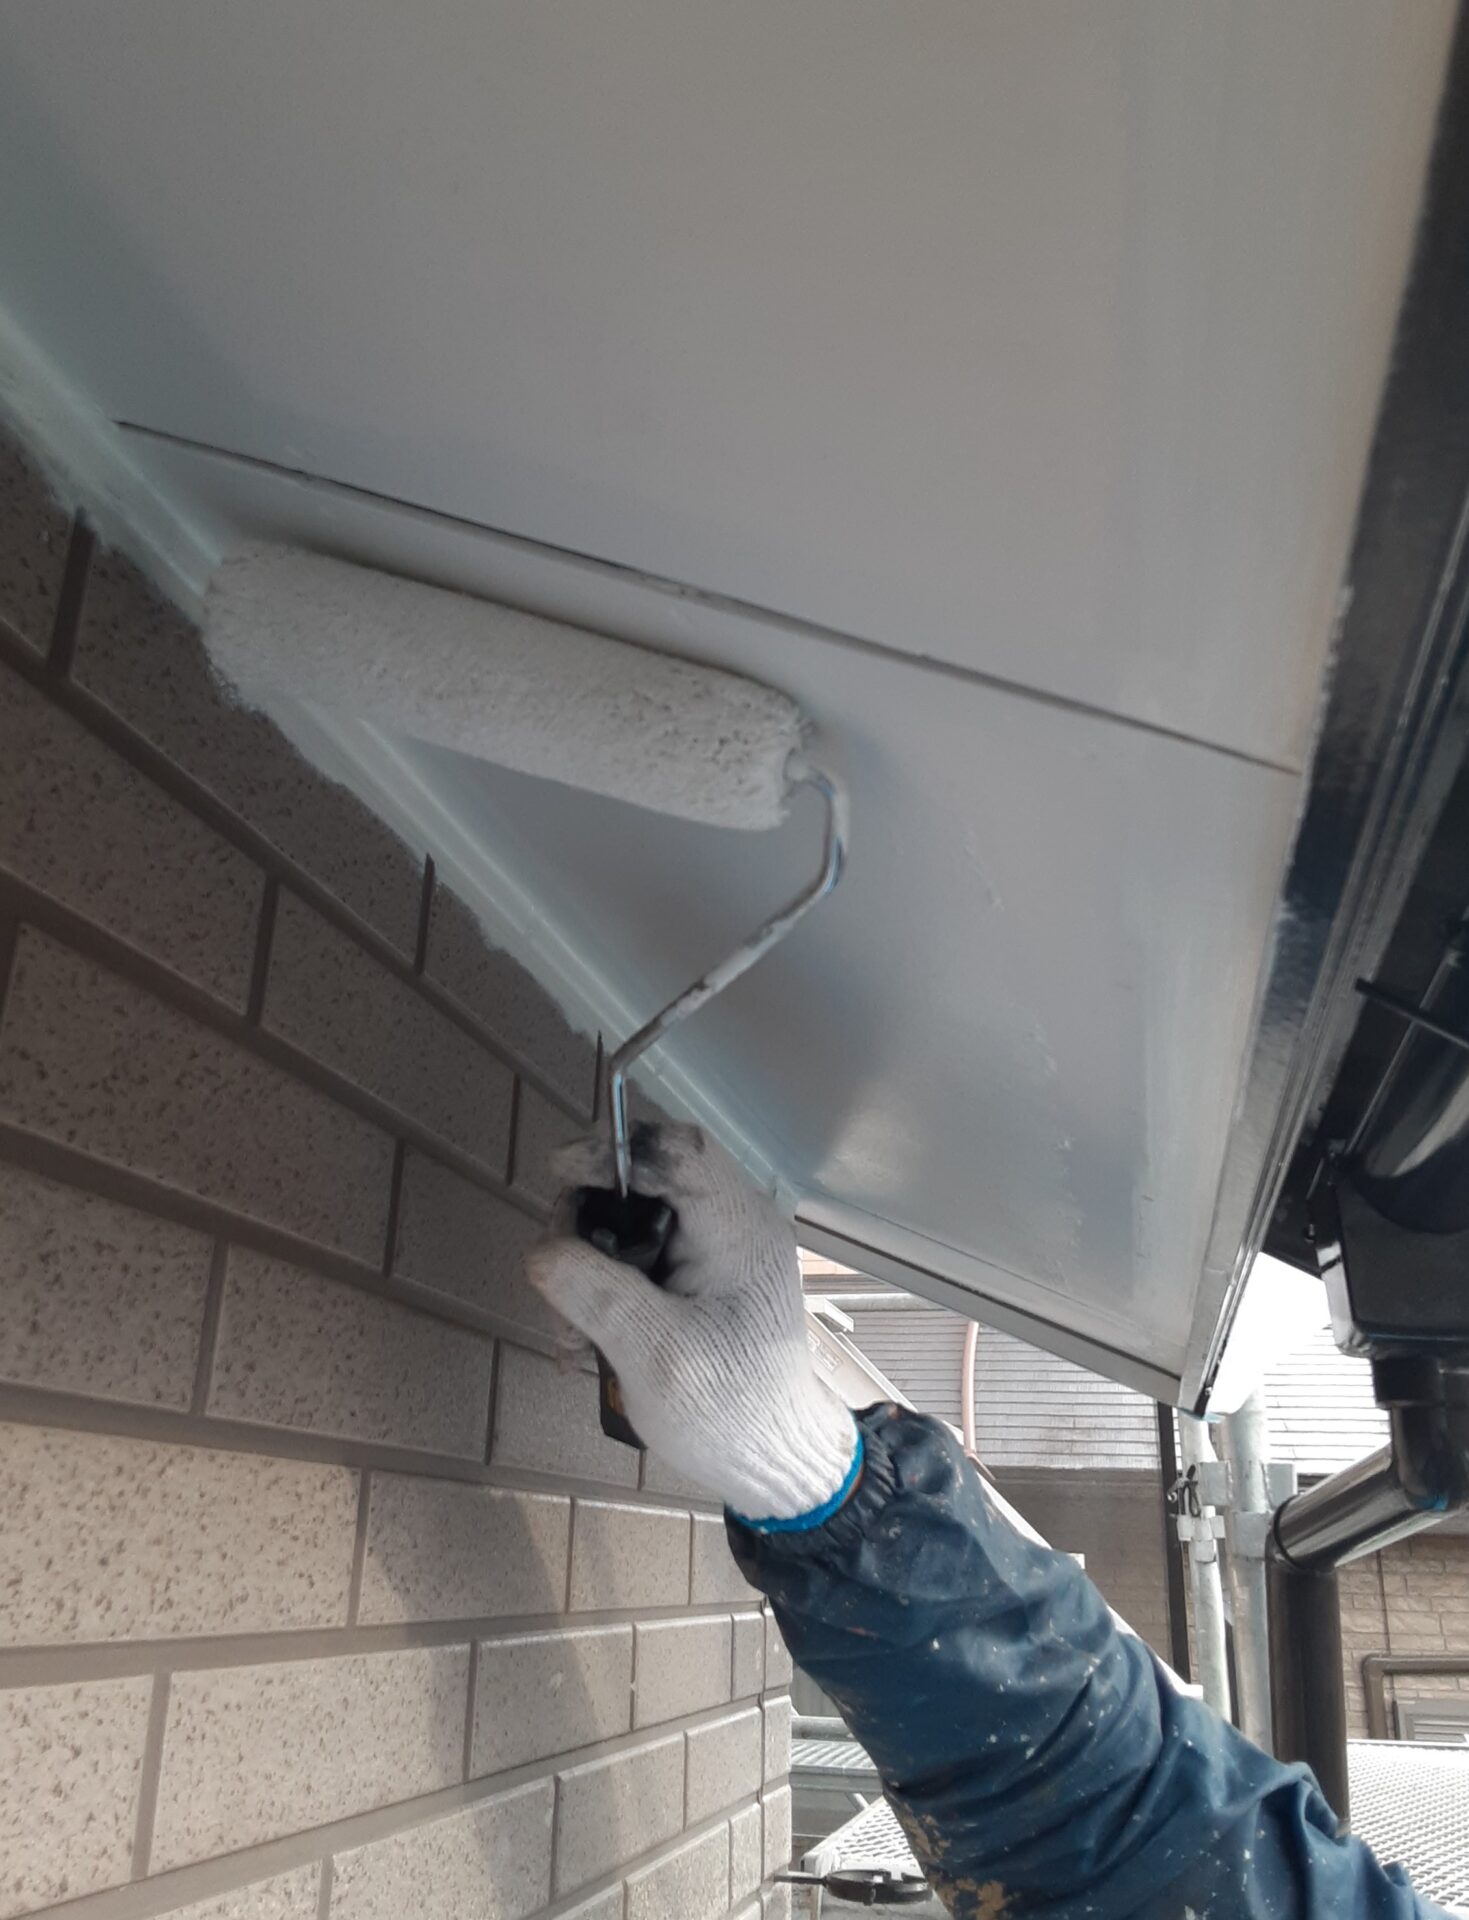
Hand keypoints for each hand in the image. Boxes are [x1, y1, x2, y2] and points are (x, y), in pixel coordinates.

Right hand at [526, 1122, 858, 1523]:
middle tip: (553, 1279)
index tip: (560, 1174)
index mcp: (738, 1229)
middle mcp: (730, 1224)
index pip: (679, 1151)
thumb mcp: (658, 1357)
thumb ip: (600, 1295)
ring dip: (584, 1267)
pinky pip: (635, 1256)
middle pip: (642, 1180)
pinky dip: (601, 1289)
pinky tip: (583, 1342)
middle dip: (586, 1224)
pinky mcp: (697, 1276)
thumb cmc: (731, 1410)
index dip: (615, 1150)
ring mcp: (714, 1249)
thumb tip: (543, 1252)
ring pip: (628, 1220)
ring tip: (569, 1336)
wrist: (774, 1461)